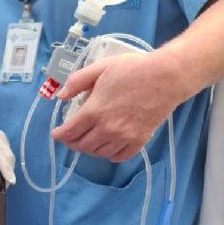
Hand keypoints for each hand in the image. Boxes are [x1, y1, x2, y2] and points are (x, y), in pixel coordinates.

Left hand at [0, 120, 15, 183]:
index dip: (6, 169)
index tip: (11, 181)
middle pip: (8, 157)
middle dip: (9, 172)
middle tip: (5, 186)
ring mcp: (2, 137)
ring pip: (10, 155)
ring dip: (9, 168)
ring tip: (4, 180)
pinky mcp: (3, 139)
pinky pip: (8, 153)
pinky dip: (7, 163)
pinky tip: (2, 170)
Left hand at [52, 50, 185, 161]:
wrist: (167, 76)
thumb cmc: (133, 69)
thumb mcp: (100, 67)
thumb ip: (77, 82)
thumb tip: (61, 96)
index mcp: (94, 111)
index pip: (69, 132)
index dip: (59, 135)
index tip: (56, 133)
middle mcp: (106, 129)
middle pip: (81, 146)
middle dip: (72, 143)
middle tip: (70, 137)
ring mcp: (123, 137)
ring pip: (98, 153)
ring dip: (89, 149)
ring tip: (88, 140)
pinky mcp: (138, 141)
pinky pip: (118, 157)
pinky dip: (110, 155)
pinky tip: (108, 147)